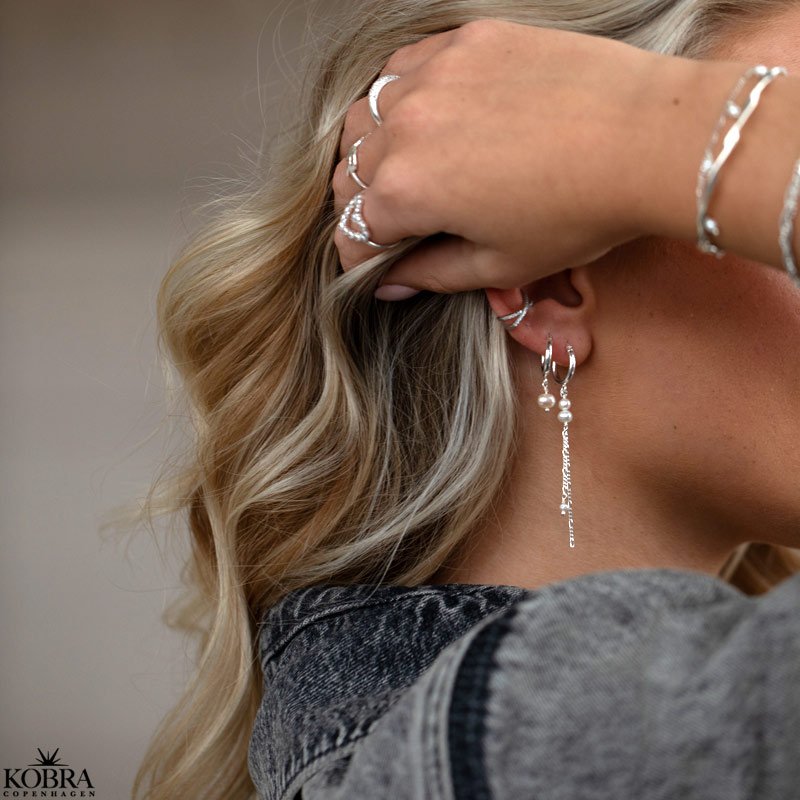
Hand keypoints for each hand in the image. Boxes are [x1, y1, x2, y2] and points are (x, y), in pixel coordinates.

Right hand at [332, 18, 676, 295]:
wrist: (647, 138)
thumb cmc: (580, 211)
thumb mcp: (502, 265)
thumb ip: (432, 275)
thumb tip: (391, 284)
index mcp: (407, 192)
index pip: (353, 231)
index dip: (360, 257)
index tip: (375, 262)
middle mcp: (404, 129)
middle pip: (351, 175)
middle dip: (366, 206)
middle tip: (401, 221)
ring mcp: (432, 76)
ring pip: (366, 117)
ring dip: (376, 150)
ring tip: (412, 167)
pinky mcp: (462, 41)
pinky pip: (403, 68)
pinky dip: (403, 97)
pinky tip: (432, 115)